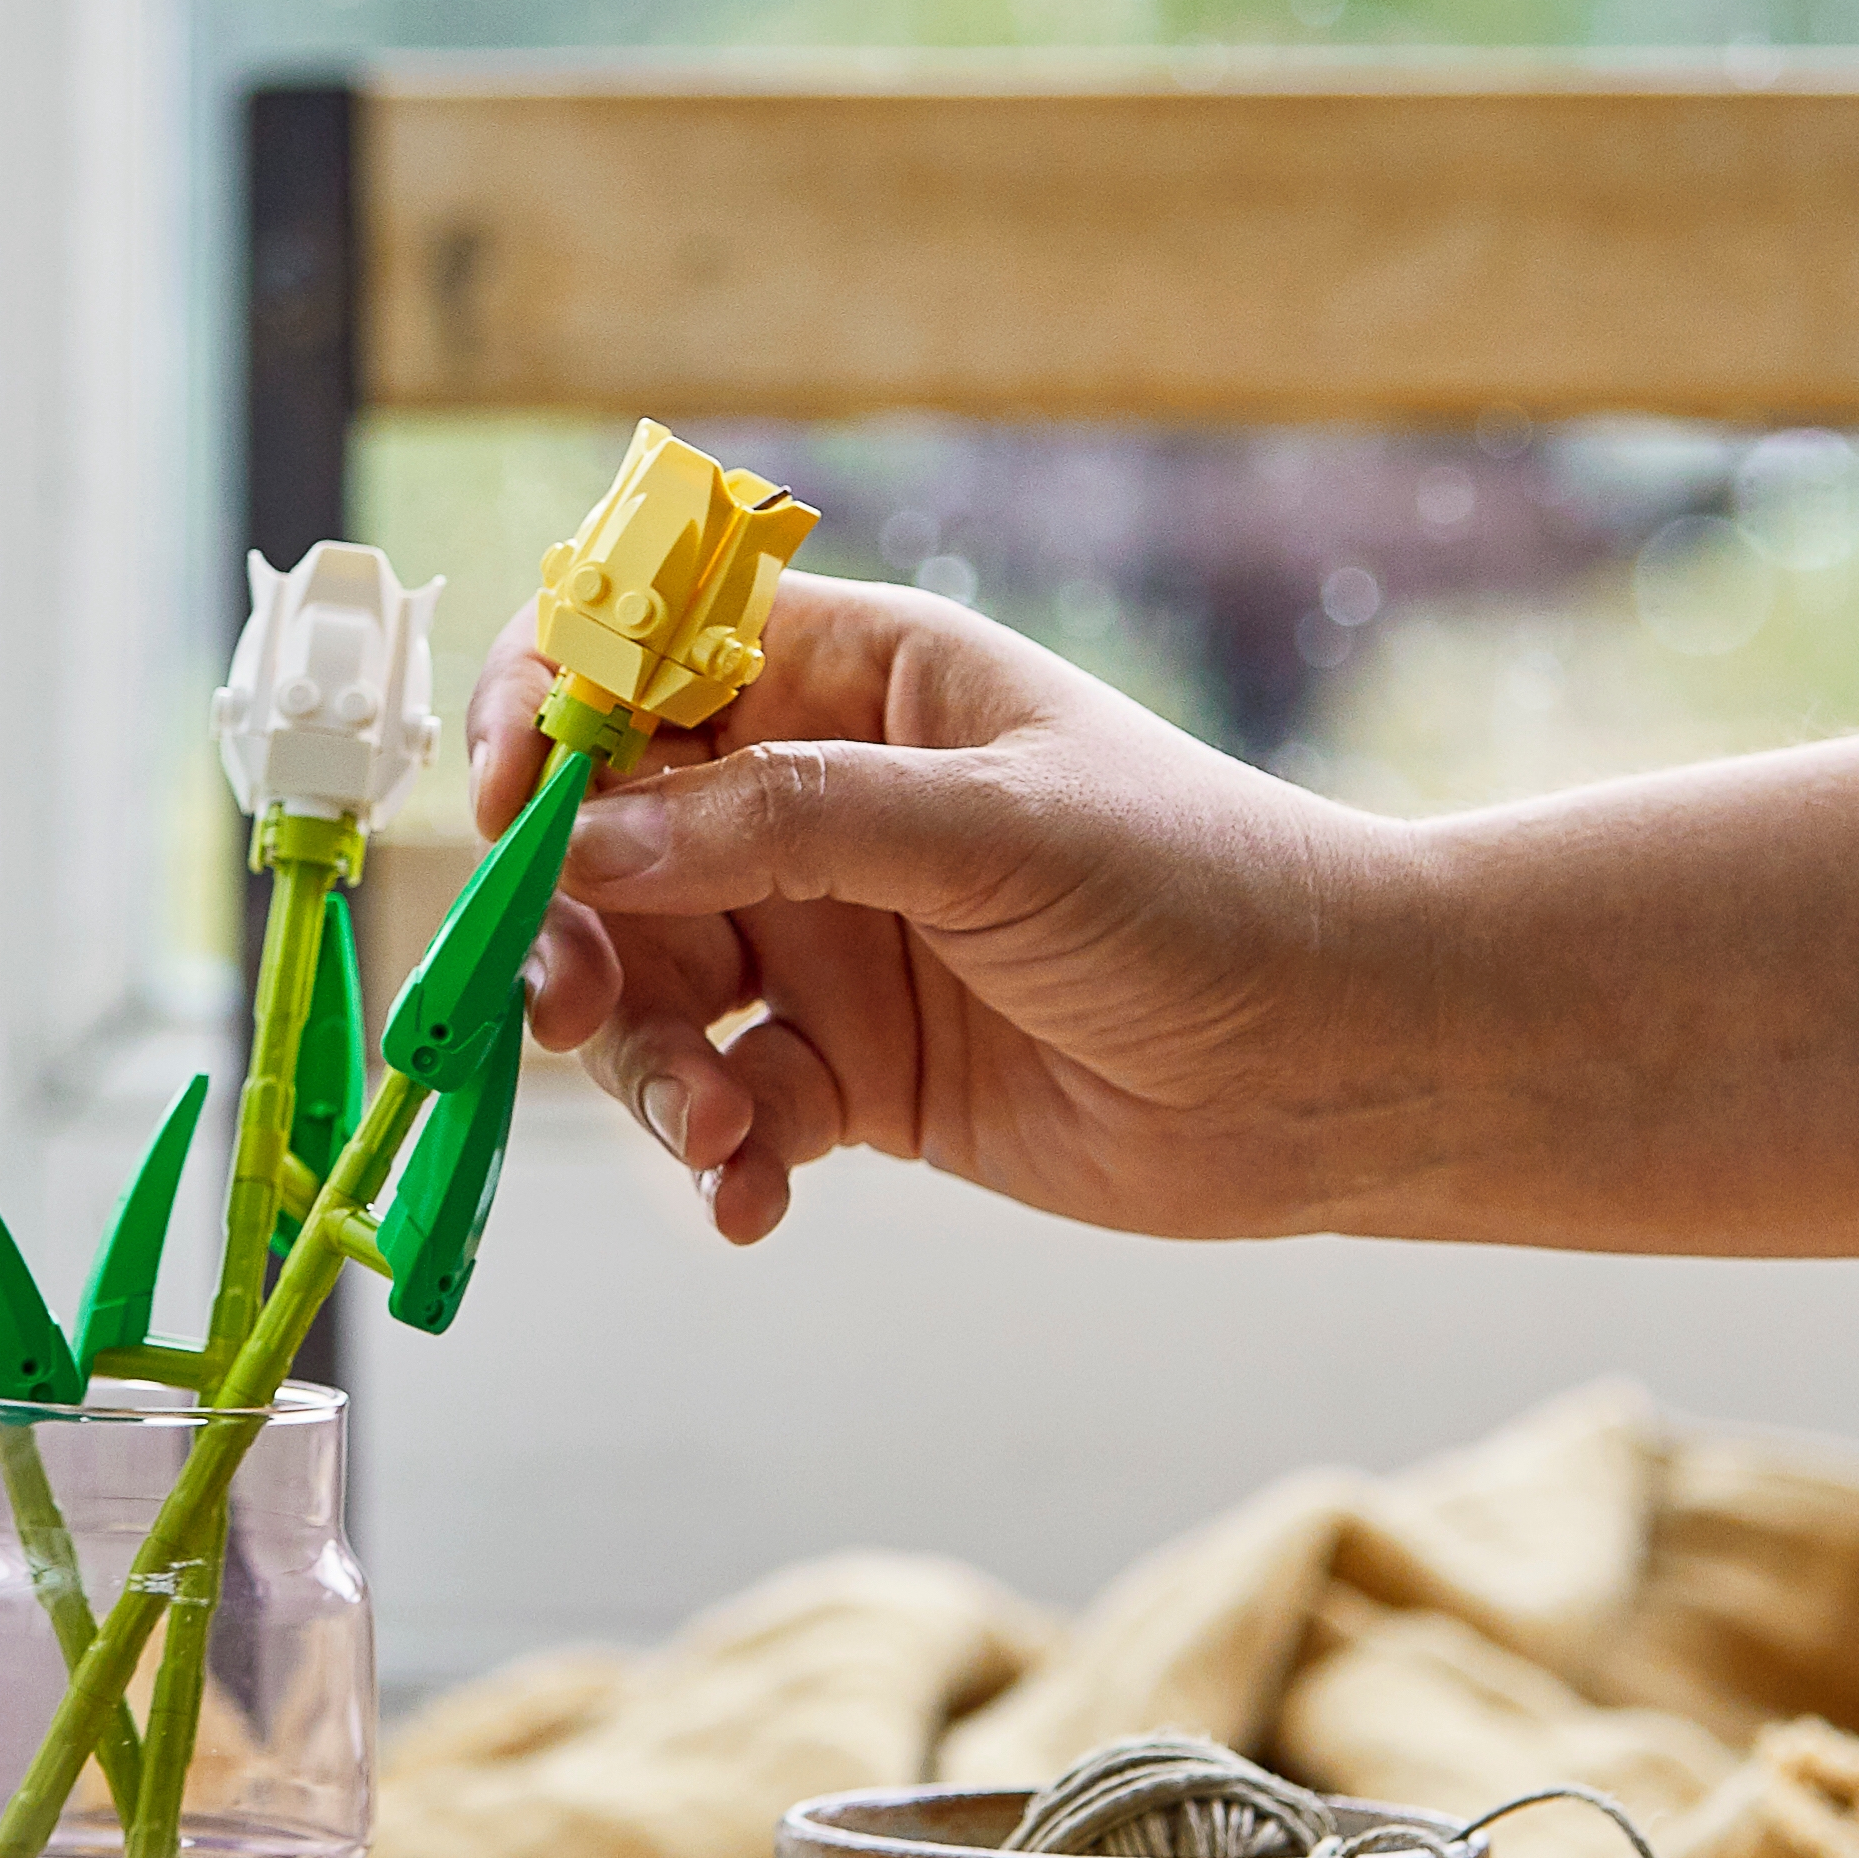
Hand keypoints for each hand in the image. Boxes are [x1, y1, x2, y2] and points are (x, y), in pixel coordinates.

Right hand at [474, 576, 1410, 1247]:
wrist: (1344, 1065)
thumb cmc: (1204, 888)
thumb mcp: (993, 830)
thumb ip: (785, 828)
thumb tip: (589, 844)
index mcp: (848, 681)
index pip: (639, 656)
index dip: (550, 712)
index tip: (514, 804)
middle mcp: (812, 802)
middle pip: (607, 846)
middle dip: (564, 926)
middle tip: (567, 1008)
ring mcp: (823, 941)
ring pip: (644, 991)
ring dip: (643, 1068)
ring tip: (717, 1132)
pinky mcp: (848, 1073)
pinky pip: (724, 1107)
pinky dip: (720, 1158)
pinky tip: (758, 1201)